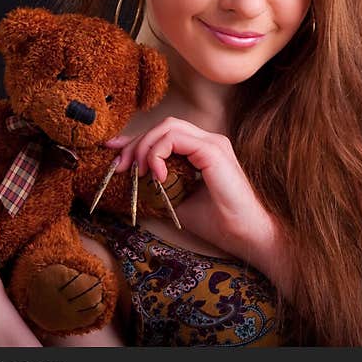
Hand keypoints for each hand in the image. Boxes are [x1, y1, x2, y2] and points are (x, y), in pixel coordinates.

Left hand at [103, 117, 286, 283]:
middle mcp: (208, 140)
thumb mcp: (177, 201)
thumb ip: (158, 186)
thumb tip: (131, 181)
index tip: (114, 152)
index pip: (164, 133)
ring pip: (168, 126)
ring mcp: (212, 143)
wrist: (246, 236)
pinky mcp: (213, 151)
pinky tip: (156, 176)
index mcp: (202, 149)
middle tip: (120, 166)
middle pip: (163, 126)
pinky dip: (159, 153)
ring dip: (145, 146)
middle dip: (135, 143)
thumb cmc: (218, 222)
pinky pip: (177, 139)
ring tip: (138, 172)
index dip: (136, 140)